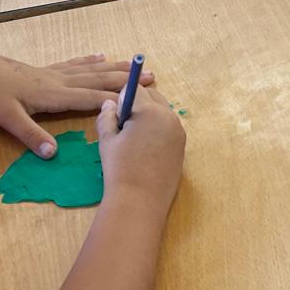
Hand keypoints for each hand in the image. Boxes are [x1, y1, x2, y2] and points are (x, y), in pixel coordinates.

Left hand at [0, 52, 155, 156]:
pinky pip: (75, 64)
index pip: (92, 98)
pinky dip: (91, 60)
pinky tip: (101, 56)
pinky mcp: (46, 69)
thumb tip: (52, 153)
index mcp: (54, 94)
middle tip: (152, 77)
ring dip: (115, 68)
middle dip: (126, 80)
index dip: (116, 101)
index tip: (141, 103)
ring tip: (135, 66)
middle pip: (98, 79)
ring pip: (91, 69)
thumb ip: (31, 136)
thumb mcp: (8, 119)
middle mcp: (59, 80)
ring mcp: (53, 72)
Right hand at [96, 86, 185, 209]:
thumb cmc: (119, 168)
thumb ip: (106, 117)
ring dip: (149, 115)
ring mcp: (179, 132)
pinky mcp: (182, 146)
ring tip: (134, 139)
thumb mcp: (107, 140)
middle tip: (123, 124)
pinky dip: (158, 130)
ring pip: (163, 112)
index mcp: (149, 111)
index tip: (116, 113)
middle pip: (153, 96)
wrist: (140, 201)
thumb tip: (110, 104)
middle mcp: (169, 117)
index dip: (123, 97)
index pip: (136, 88)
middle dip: (138, 102)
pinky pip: (169, 128)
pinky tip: (146, 149)